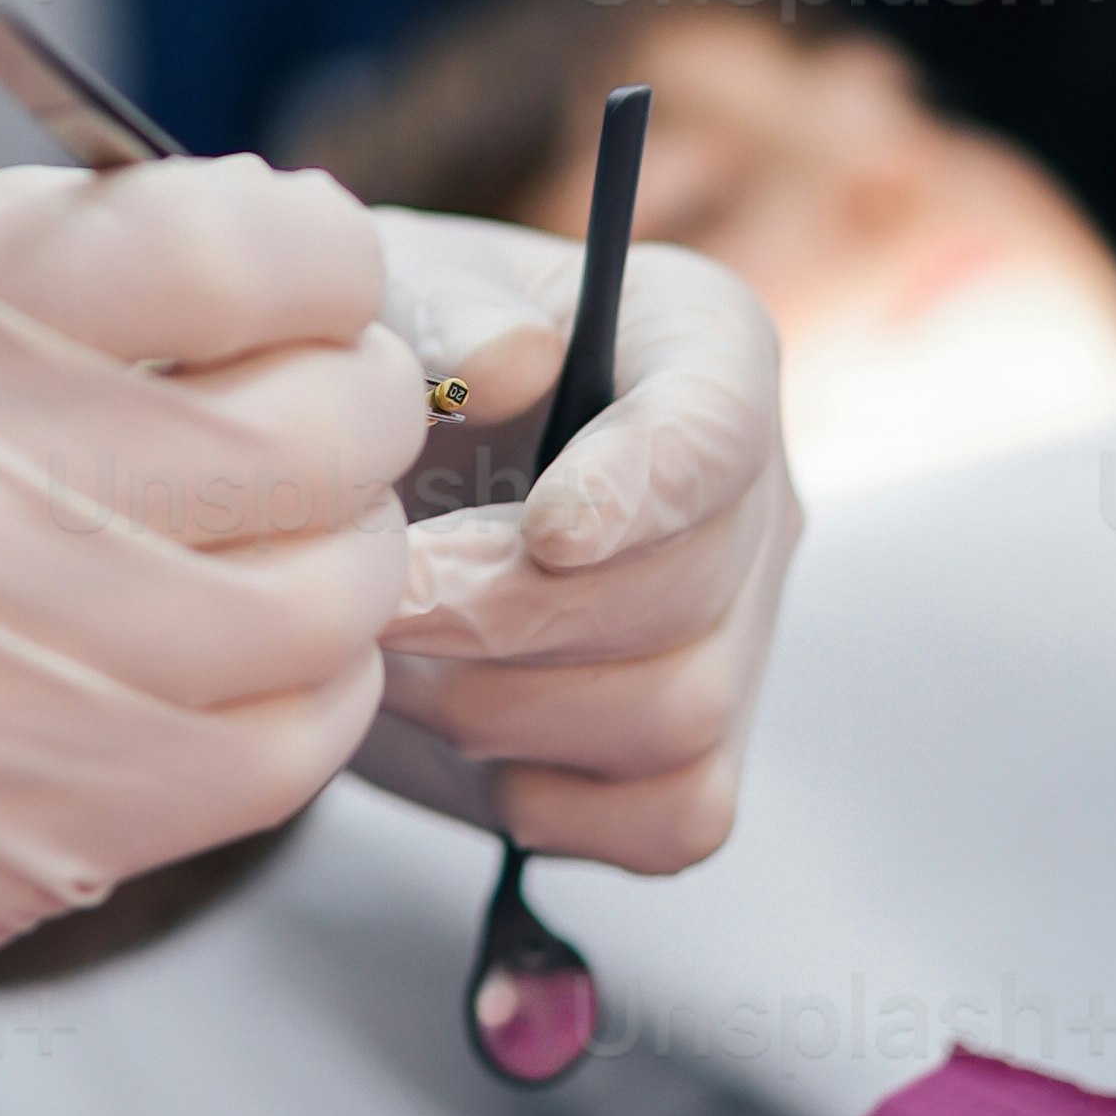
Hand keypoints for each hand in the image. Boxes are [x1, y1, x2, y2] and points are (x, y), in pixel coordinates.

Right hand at [0, 159, 423, 1115]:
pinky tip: (241, 669)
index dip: (312, 247)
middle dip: (349, 400)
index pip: (216, 243)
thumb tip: (212, 258)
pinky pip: (277, 755)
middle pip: (310, 420)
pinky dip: (304, 698)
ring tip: (274, 547)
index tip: (307, 271)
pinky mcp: (16, 840)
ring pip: (330, 595)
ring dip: (340, 556)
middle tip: (312, 410)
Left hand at [355, 212, 802, 875]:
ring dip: (501, 702)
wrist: (363, 492)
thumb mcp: (391, 295)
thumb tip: (506, 360)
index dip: (644, 487)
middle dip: (510, 612)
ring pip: (675, 713)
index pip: (717, 426)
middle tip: (377, 599)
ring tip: (389, 655)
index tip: (550, 531)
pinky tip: (454, 731)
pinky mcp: (696, 762)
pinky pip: (668, 819)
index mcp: (701, 347)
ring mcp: (740, 638)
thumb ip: (441, 308)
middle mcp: (752, 498)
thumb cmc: (390, 366)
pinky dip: (547, 795)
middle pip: (687, 592)